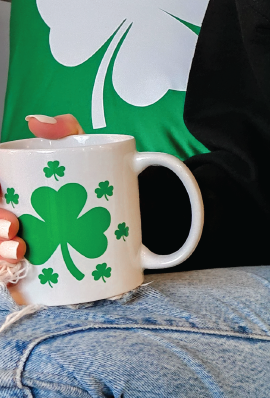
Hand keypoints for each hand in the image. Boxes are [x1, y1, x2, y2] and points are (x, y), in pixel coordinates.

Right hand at [0, 114, 83, 277]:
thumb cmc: (96, 176)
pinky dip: (7, 274)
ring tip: (19, 251)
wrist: (129, 212)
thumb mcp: (85, 149)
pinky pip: (8, 275)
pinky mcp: (32, 267)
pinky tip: (17, 273)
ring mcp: (19, 241)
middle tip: (15, 227)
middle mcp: (11, 213)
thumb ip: (66, 130)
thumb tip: (38, 122)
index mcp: (13, 185)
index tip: (1, 198)